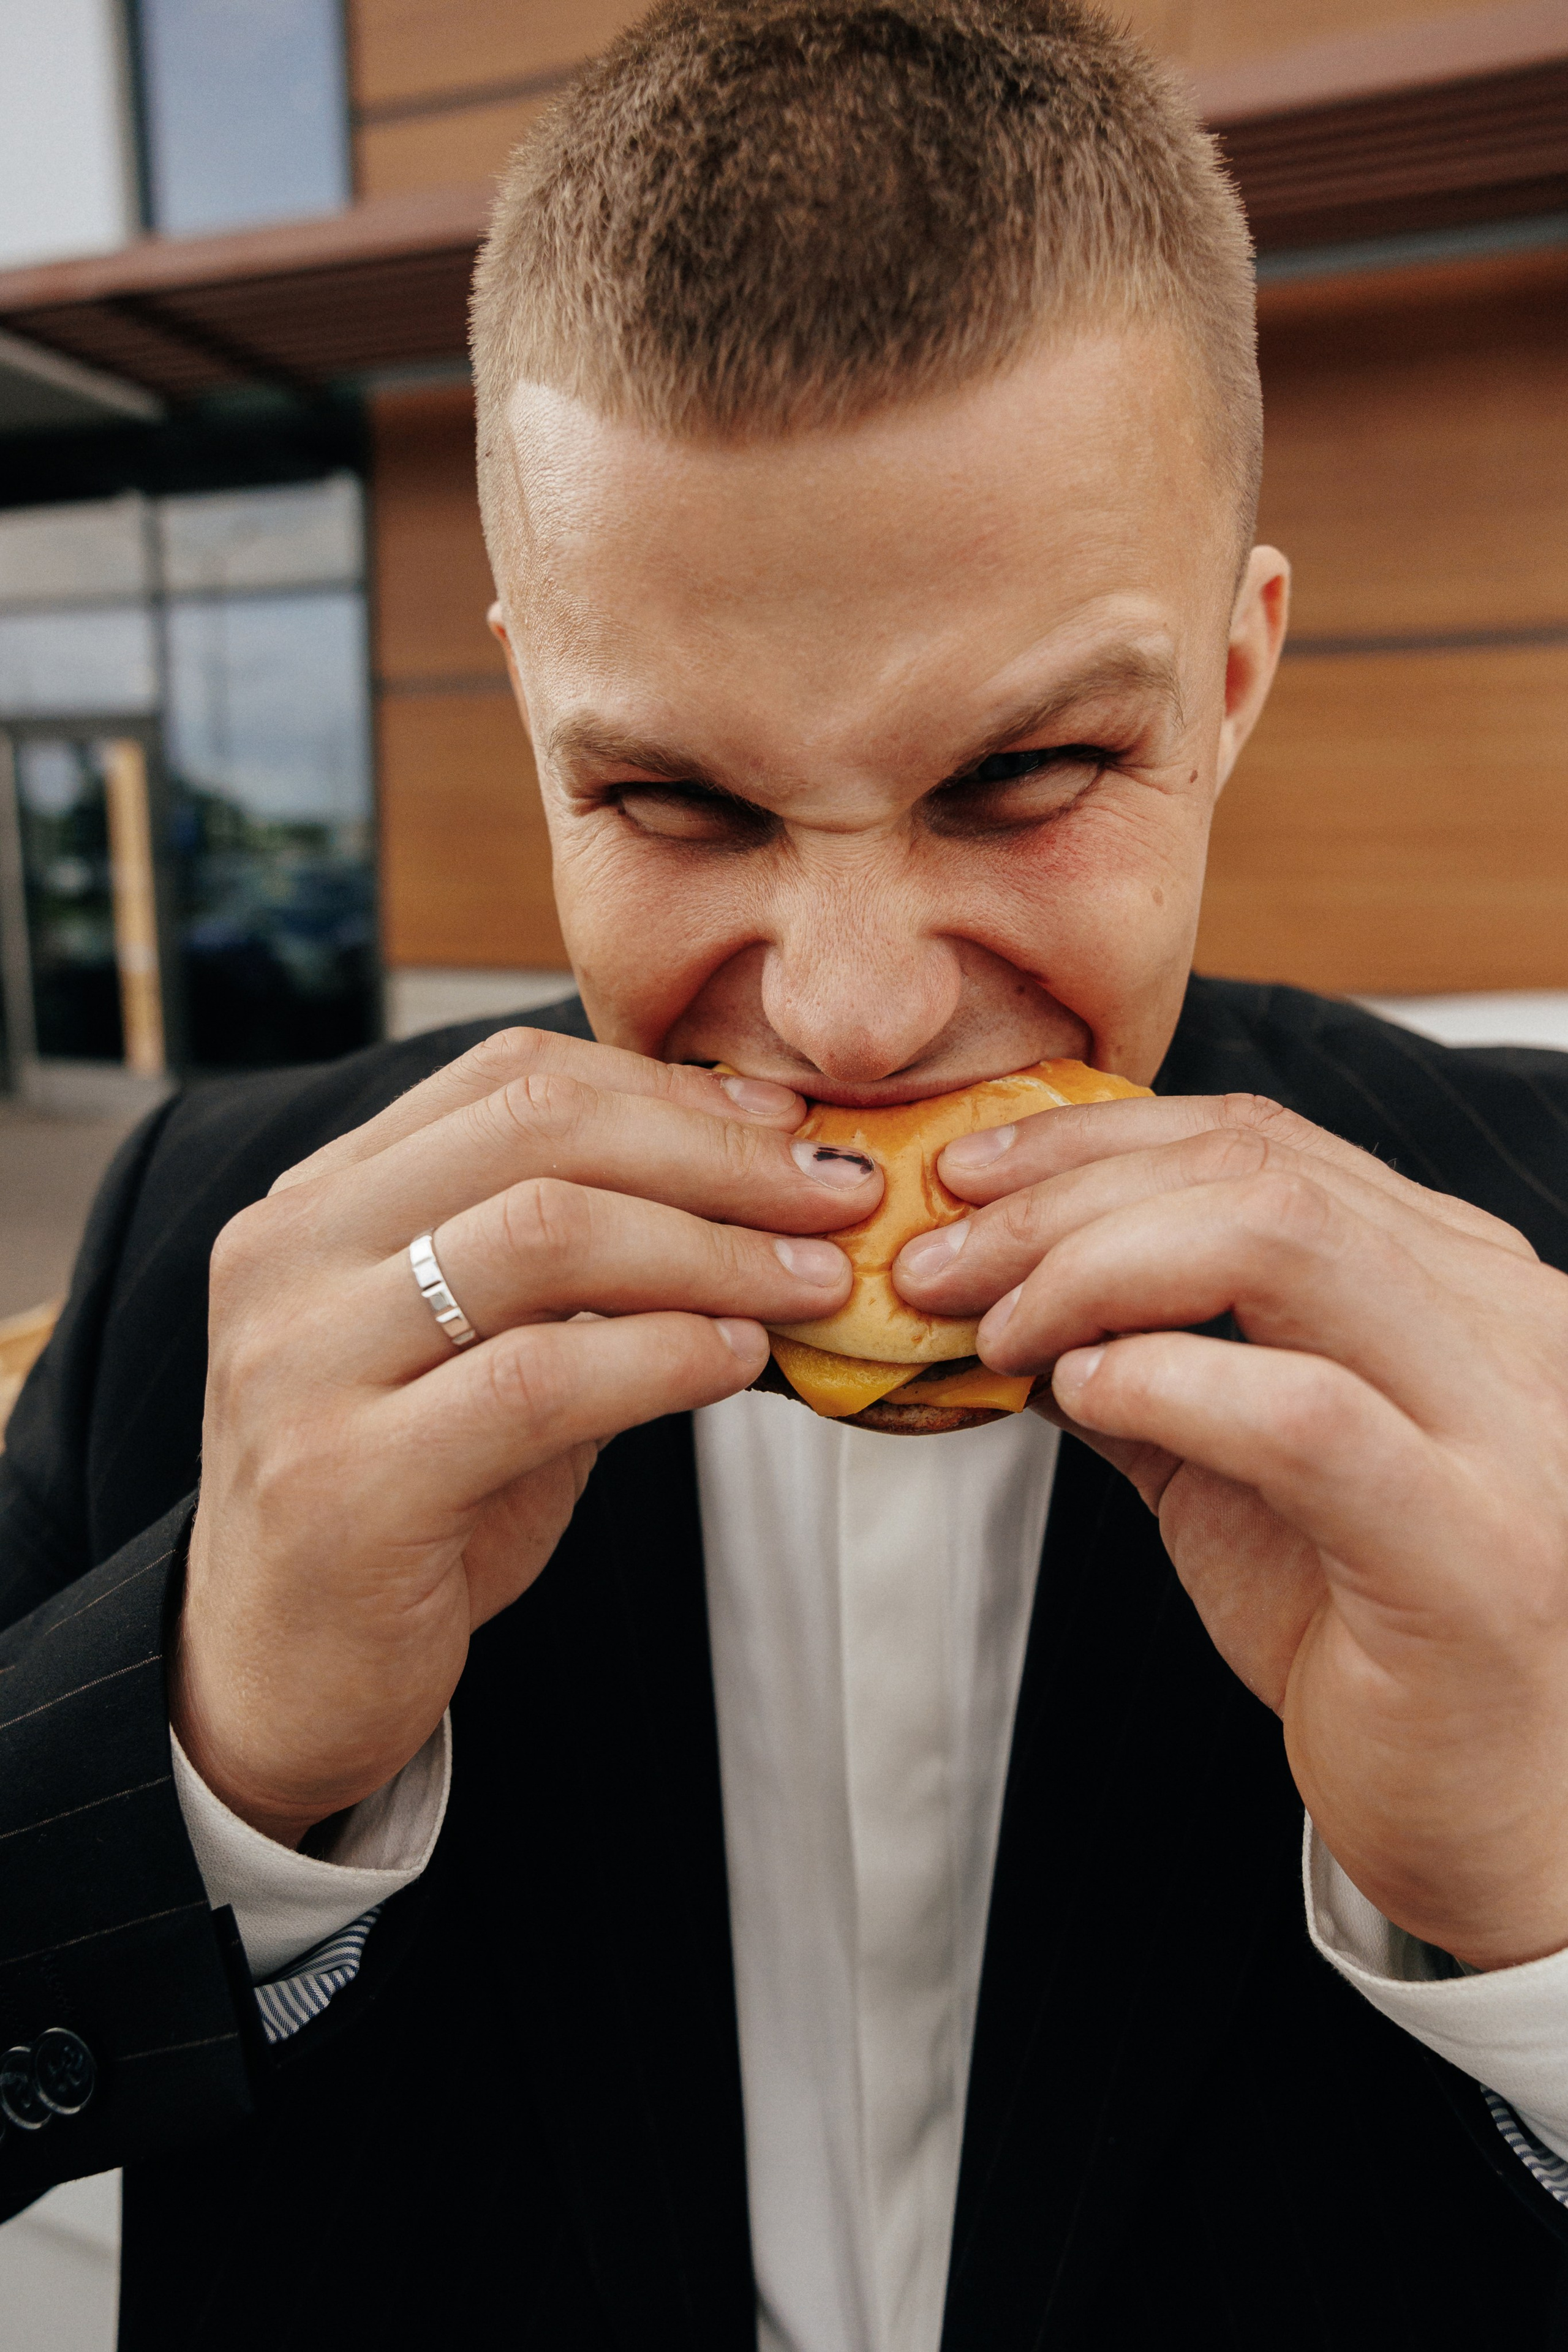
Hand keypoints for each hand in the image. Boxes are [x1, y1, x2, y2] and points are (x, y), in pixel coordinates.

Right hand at [176, 1027, 879, 1846]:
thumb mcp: (489, 1357)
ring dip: (712, 1253)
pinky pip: (540, 1381)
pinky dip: (665, 1356)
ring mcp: (300, 1363)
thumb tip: (768, 1183)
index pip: (507, 1078)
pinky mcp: (341, 1481)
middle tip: (836, 1198)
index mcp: (318, 1201)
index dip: (668, 1091)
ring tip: (813, 1283)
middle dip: (713, 1156)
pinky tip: (739, 1362)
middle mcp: (287, 1255)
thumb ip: (584, 1270)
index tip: (788, 1131)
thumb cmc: (412, 1508)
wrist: (281, 1682)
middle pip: (534, 1131)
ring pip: (543, 1235)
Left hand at [893, 1091, 1567, 1969]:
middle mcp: (1508, 1325)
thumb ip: (1145, 1359)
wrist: (1495, 1819)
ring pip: (1282, 1245)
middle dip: (1062, 1200)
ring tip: (995, 1331)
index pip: (1264, 1141)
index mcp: (1459, 1283)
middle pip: (1259, 1173)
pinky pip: (1303, 1416)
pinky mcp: (1478, 1549)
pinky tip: (1083, 1394)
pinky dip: (1168, 1382)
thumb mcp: (1232, 1464)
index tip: (964, 1178)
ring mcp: (1512, 1429)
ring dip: (1090, 1268)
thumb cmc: (1369, 1635)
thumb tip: (993, 1281)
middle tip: (937, 1261)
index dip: (1090, 1140)